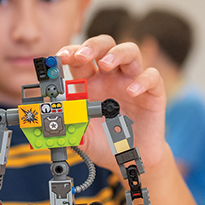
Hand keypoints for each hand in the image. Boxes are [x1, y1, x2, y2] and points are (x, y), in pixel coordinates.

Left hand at [56, 35, 166, 171]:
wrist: (131, 159)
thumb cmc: (107, 143)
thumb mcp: (83, 137)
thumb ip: (69, 129)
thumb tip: (51, 124)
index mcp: (91, 83)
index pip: (80, 59)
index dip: (70, 53)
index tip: (59, 58)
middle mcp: (111, 78)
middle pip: (104, 46)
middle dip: (92, 46)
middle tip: (81, 56)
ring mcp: (132, 82)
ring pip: (130, 52)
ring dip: (116, 53)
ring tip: (105, 64)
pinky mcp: (153, 93)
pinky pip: (152, 77)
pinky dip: (142, 81)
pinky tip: (131, 92)